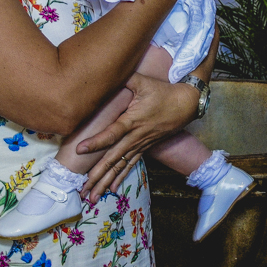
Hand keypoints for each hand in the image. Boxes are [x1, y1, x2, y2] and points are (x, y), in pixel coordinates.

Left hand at [77, 72, 197, 200]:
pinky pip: (130, 165)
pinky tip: (109, 189)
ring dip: (105, 182)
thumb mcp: (143, 81)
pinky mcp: (144, 148)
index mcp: (133, 120)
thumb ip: (124, 78)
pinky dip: (119, 178)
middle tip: (82, 189)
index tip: (80, 149)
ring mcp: (140, 144)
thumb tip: (105, 70)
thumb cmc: (162, 91)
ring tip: (91, 196)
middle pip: (113, 158)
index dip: (97, 142)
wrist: (186, 104)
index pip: (112, 134)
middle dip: (97, 175)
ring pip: (120, 166)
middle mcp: (135, 137)